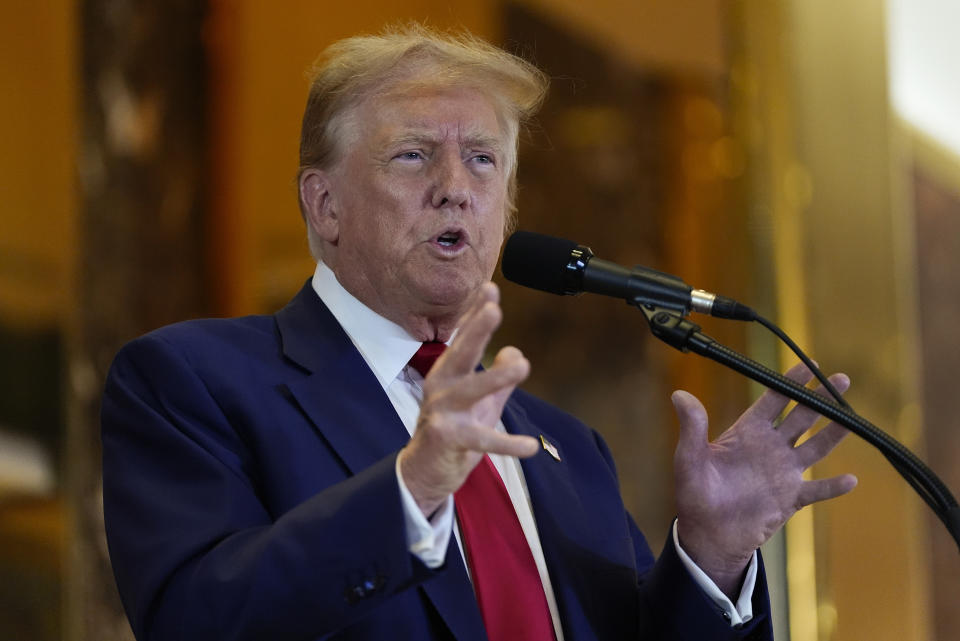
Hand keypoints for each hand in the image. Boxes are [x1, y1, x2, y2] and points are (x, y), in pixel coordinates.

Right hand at [398, 283, 538, 515]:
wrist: (426, 470)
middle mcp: (441, 386)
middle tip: (493, 310)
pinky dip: (507, 443)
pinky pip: (482, 440)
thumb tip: (514, 350)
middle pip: (460, 354)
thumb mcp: (482, 400)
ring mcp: (442, 412)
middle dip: (476, 330)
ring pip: (469, 391)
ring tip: (523, 366)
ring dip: (494, 377)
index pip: (464, 336)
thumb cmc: (455, 428)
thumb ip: (499, 374)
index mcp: (449, 371)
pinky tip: (530, 447)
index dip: (476, 313)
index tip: (490, 288)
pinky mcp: (448, 439)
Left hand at [672, 362, 857, 595]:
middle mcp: (770, 447)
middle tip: (842, 378)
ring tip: (852, 416)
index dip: (790, 381)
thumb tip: (679, 394)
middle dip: (821, 398)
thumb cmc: (694, 494)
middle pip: (801, 416)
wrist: (708, 534)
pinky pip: (816, 490)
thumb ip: (691, 427)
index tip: (809, 364)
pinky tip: (851, 480)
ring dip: (834, 432)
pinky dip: (833, 486)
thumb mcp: (689, 458)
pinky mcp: (790, 498)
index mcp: (747, 432)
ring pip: (815, 447)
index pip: (773, 399)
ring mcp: (783, 472)